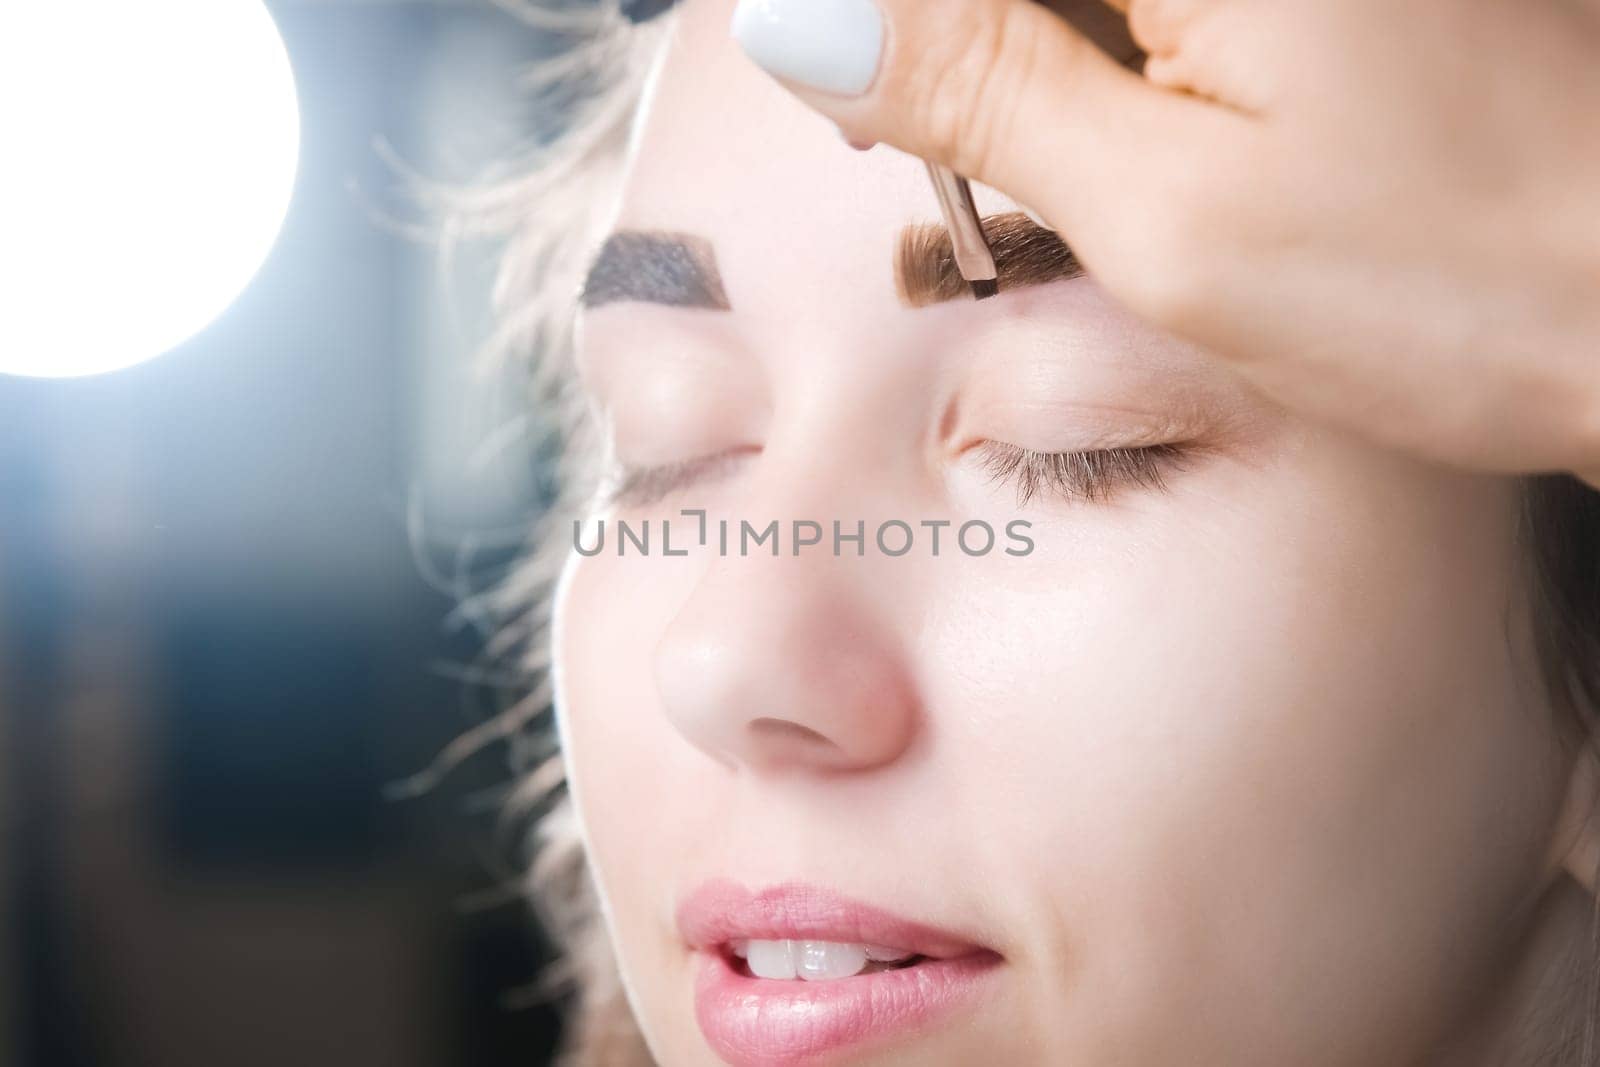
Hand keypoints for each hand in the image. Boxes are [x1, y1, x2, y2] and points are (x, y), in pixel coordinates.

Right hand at [730, 0, 1599, 485]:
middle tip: (964, 159)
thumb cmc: (1449, 284)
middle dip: (966, 45)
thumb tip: (792, 16)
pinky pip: (1161, 11)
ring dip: (1041, 57)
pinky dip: (1119, 58)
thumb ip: (973, 90)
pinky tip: (1154, 138)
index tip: (866, 117)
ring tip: (1098, 170)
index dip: (886, 32)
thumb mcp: (1166, 212)